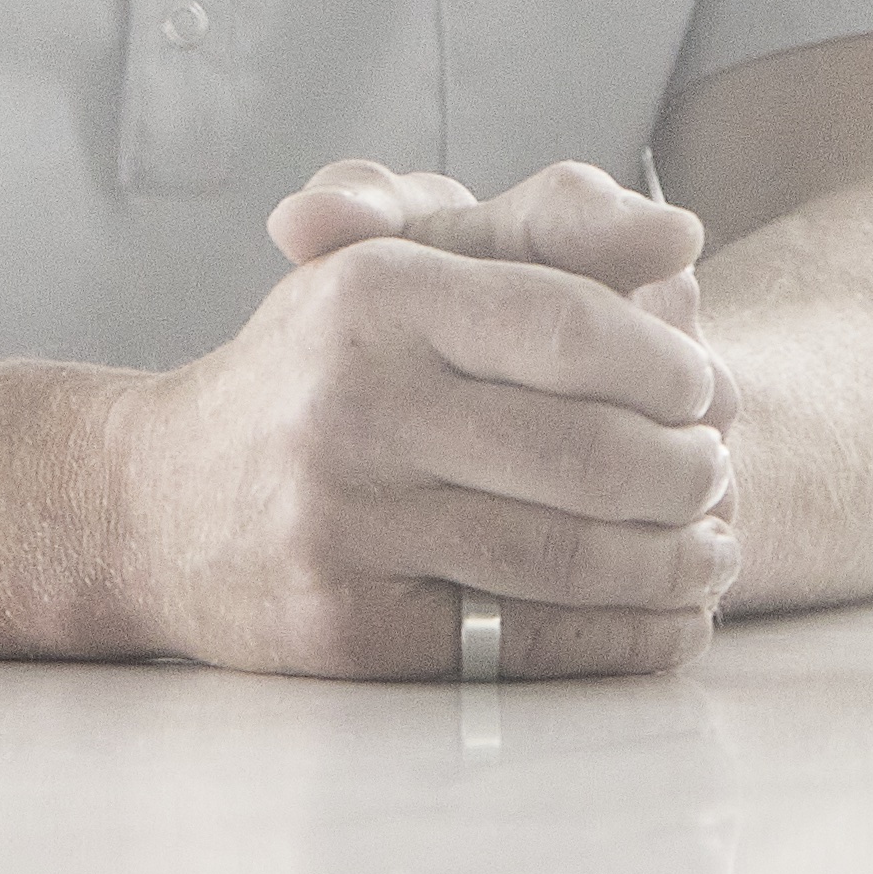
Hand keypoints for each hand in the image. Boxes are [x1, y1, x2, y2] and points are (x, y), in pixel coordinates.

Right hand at [100, 162, 739, 677]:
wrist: (152, 505)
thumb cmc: (317, 372)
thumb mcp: (407, 265)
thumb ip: (548, 231)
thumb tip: (683, 239)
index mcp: (372, 294)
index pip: (570, 326)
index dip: (669, 368)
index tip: (710, 390)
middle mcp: (351, 404)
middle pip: (585, 453)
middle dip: (687, 472)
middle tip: (720, 475)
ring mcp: (343, 525)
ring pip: (567, 556)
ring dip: (674, 562)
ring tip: (713, 547)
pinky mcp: (347, 631)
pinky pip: (523, 642)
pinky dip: (622, 638)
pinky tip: (668, 618)